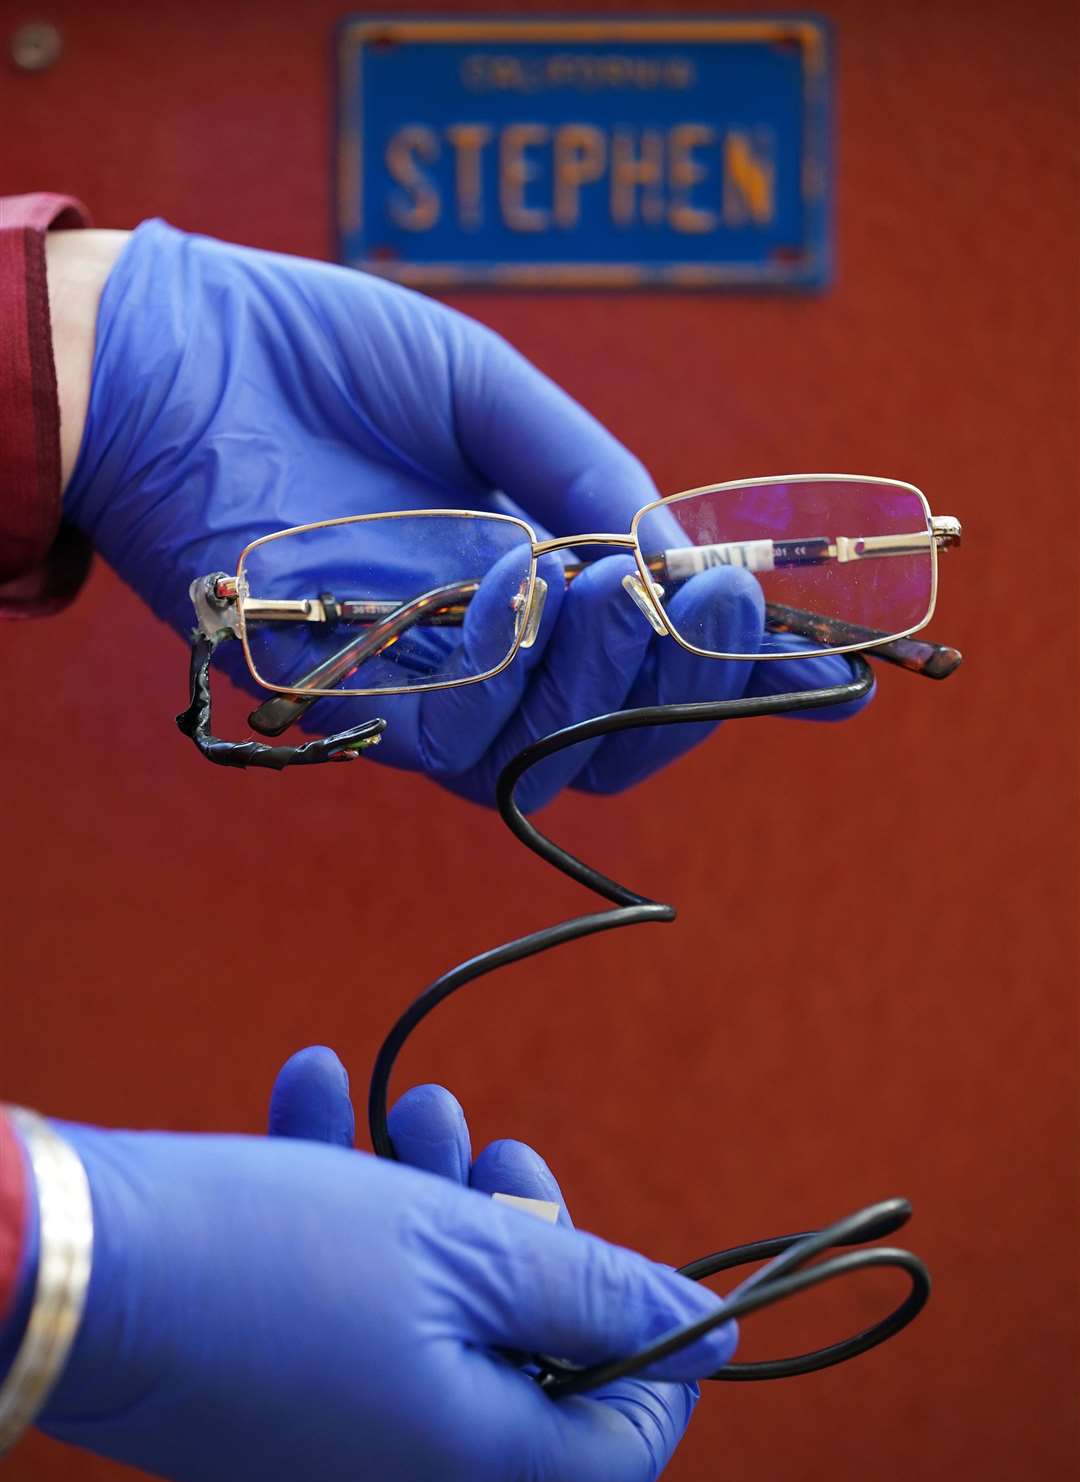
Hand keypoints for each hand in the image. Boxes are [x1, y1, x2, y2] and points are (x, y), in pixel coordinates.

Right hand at [37, 1051, 735, 1481]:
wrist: (70, 1264)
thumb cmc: (278, 1253)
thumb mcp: (466, 1252)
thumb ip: (597, 1295)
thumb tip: (710, 1332)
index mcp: (465, 1456)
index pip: (614, 1457)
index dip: (650, 1364)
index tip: (630, 1265)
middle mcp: (396, 1471)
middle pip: (513, 1356)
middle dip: (515, 1232)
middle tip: (487, 1144)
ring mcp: (319, 1434)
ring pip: (420, 1311)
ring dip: (424, 1196)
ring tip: (398, 1105)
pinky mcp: (255, 1387)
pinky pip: (332, 1307)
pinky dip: (340, 1209)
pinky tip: (312, 1097)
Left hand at [62, 220, 868, 809]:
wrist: (180, 354)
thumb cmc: (324, 360)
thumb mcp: (489, 392)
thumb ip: (587, 472)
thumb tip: (682, 559)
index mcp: (536, 581)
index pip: (656, 660)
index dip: (747, 680)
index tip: (839, 682)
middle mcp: (492, 652)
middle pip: (624, 729)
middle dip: (697, 676)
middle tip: (726, 599)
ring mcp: (426, 688)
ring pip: (560, 747)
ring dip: (616, 675)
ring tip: (625, 583)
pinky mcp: (355, 706)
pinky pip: (462, 738)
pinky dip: (516, 673)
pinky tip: (522, 582)